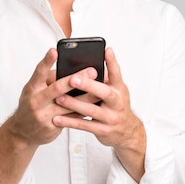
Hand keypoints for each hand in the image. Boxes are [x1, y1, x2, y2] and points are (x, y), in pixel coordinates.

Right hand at [0, 49, 99, 183]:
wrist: (23, 132)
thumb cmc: (33, 104)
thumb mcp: (34, 90)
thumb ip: (49, 80)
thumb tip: (70, 69)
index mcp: (32, 88)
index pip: (39, 72)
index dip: (46, 61)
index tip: (54, 50)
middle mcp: (36, 101)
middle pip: (57, 88)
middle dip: (75, 79)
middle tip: (92, 71)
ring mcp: (44, 115)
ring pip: (68, 104)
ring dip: (86, 97)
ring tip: (100, 88)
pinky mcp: (52, 127)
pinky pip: (71, 117)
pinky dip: (84, 110)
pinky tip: (95, 104)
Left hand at [52, 47, 146, 181]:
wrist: (127, 133)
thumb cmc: (117, 105)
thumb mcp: (118, 90)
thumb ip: (108, 76)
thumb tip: (99, 56)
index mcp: (120, 90)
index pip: (117, 74)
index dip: (112, 62)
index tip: (105, 50)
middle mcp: (117, 103)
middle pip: (104, 93)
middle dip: (88, 85)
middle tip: (73, 78)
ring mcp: (110, 118)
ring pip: (91, 110)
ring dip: (74, 104)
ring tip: (58, 98)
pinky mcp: (102, 131)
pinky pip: (84, 125)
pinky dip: (70, 122)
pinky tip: (57, 119)